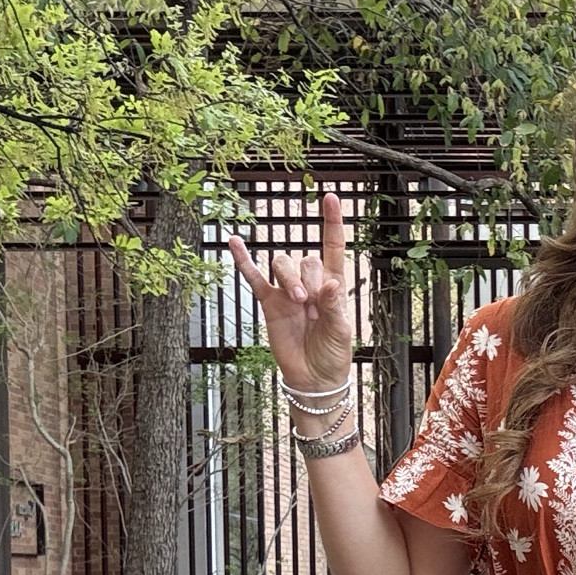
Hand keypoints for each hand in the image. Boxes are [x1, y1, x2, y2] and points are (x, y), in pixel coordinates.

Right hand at [228, 190, 350, 392]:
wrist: (313, 378)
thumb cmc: (333, 354)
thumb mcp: (341, 331)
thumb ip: (334, 306)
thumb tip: (328, 284)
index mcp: (332, 284)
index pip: (332, 246)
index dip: (332, 222)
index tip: (329, 197)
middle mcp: (309, 283)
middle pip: (305, 259)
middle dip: (309, 277)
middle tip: (311, 304)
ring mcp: (287, 291)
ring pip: (283, 264)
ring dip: (290, 277)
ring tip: (298, 301)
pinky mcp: (269, 303)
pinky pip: (253, 277)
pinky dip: (244, 261)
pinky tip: (234, 242)